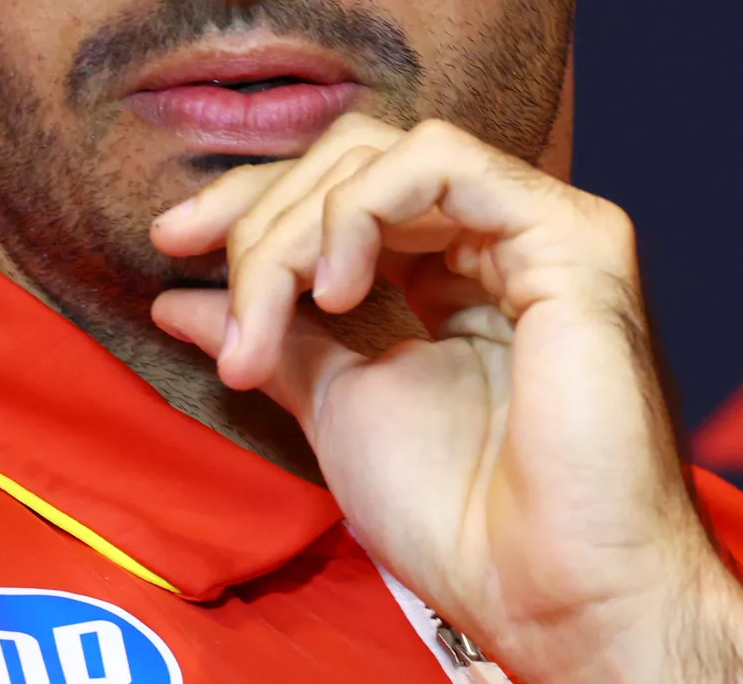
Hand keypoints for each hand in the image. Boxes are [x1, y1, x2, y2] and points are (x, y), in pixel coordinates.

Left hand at [149, 114, 742, 683]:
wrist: (546, 589)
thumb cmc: (463, 519)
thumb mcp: (339, 405)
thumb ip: (277, 337)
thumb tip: (181, 296)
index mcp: (456, 277)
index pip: (344, 192)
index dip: (254, 206)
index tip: (169, 246)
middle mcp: (501, 240)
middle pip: (356, 158)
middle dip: (264, 214)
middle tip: (216, 290)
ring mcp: (541, 230)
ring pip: (387, 153)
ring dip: (299, 221)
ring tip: (274, 315)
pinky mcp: (573, 234)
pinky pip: (442, 161)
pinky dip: (363, 207)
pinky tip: (334, 288)